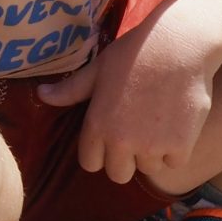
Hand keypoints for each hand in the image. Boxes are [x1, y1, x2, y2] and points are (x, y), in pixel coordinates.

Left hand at [37, 15, 216, 191]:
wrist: (178, 46)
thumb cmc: (134, 53)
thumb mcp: (97, 70)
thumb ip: (70, 89)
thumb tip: (41, 94)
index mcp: (96, 125)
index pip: (90, 164)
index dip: (100, 152)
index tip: (111, 137)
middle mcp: (121, 142)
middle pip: (118, 174)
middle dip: (125, 159)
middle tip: (136, 135)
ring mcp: (152, 146)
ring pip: (148, 168)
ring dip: (153, 154)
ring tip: (158, 126)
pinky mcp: (180, 146)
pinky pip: (174, 162)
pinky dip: (177, 150)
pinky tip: (177, 125)